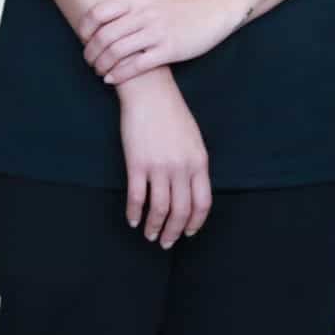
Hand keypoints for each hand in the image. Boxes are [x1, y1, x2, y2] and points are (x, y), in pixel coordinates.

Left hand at [79, 0, 241, 86]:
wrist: (210, 12)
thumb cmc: (175, 9)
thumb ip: (126, 9)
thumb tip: (97, 23)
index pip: (98, 13)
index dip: (85, 29)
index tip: (82, 39)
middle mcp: (144, 14)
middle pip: (105, 35)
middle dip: (91, 52)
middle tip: (89, 61)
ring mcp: (157, 32)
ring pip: (118, 51)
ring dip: (102, 65)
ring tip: (99, 71)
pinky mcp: (169, 50)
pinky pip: (136, 65)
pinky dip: (119, 74)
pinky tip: (111, 79)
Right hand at [116, 70, 210, 248]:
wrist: (149, 91)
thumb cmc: (171, 112)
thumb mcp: (193, 138)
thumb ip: (194, 165)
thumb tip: (191, 191)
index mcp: (199, 162)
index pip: (202, 203)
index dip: (194, 222)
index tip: (188, 232)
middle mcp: (181, 167)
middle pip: (180, 211)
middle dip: (173, 232)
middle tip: (166, 242)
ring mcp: (158, 166)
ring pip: (159, 209)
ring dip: (154, 227)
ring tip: (150, 235)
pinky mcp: (137, 163)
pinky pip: (136, 197)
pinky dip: (134, 213)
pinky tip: (132, 220)